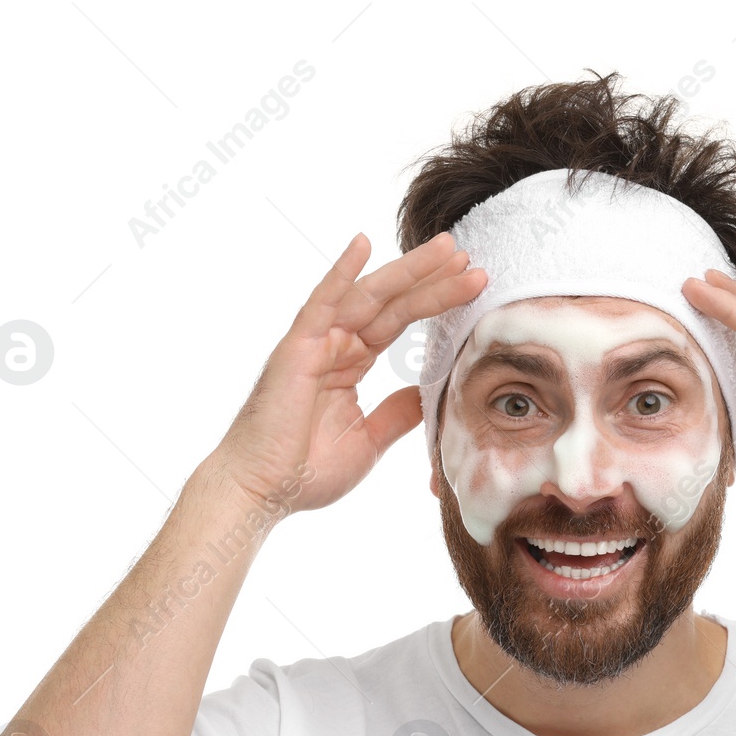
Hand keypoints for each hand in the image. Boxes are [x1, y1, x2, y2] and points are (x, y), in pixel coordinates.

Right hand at [206, 231, 486, 516]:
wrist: (263, 492)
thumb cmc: (306, 472)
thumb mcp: (370, 440)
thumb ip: (399, 413)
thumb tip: (429, 395)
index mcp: (351, 364)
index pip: (400, 322)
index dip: (435, 302)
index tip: (472, 284)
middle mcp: (335, 346)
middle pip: (392, 303)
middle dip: (432, 279)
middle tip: (470, 258)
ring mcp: (316, 343)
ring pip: (369, 296)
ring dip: (408, 271)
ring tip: (447, 248)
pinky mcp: (297, 348)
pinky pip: (322, 302)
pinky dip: (341, 272)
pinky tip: (363, 243)